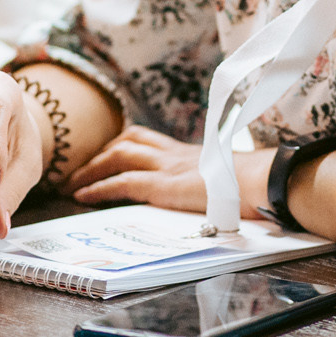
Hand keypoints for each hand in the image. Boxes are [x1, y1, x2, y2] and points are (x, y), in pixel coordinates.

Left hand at [64, 124, 269, 217]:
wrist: (263, 181)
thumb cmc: (255, 184)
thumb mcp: (227, 179)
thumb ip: (212, 182)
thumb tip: (215, 196)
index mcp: (189, 153)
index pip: (147, 139)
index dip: (122, 144)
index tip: (104, 154)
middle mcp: (175, 154)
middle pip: (128, 140)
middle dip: (101, 152)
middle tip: (80, 169)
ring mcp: (168, 167)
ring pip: (119, 155)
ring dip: (91, 167)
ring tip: (72, 183)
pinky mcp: (164, 185)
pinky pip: (122, 182)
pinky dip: (98, 187)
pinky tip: (82, 197)